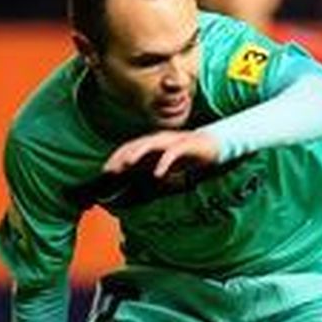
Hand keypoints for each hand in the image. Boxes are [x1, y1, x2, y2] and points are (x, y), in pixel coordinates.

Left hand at [103, 130, 220, 177]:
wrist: (216, 146)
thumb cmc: (190, 156)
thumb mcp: (168, 164)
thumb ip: (154, 169)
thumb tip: (140, 182)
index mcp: (154, 143)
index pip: (130, 147)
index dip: (116, 157)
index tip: (105, 170)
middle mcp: (159, 139)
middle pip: (135, 145)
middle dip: (121, 157)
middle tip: (110, 170)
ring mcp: (172, 140)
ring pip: (149, 145)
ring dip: (136, 155)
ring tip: (126, 165)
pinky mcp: (186, 145)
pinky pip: (171, 154)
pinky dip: (163, 164)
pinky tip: (158, 174)